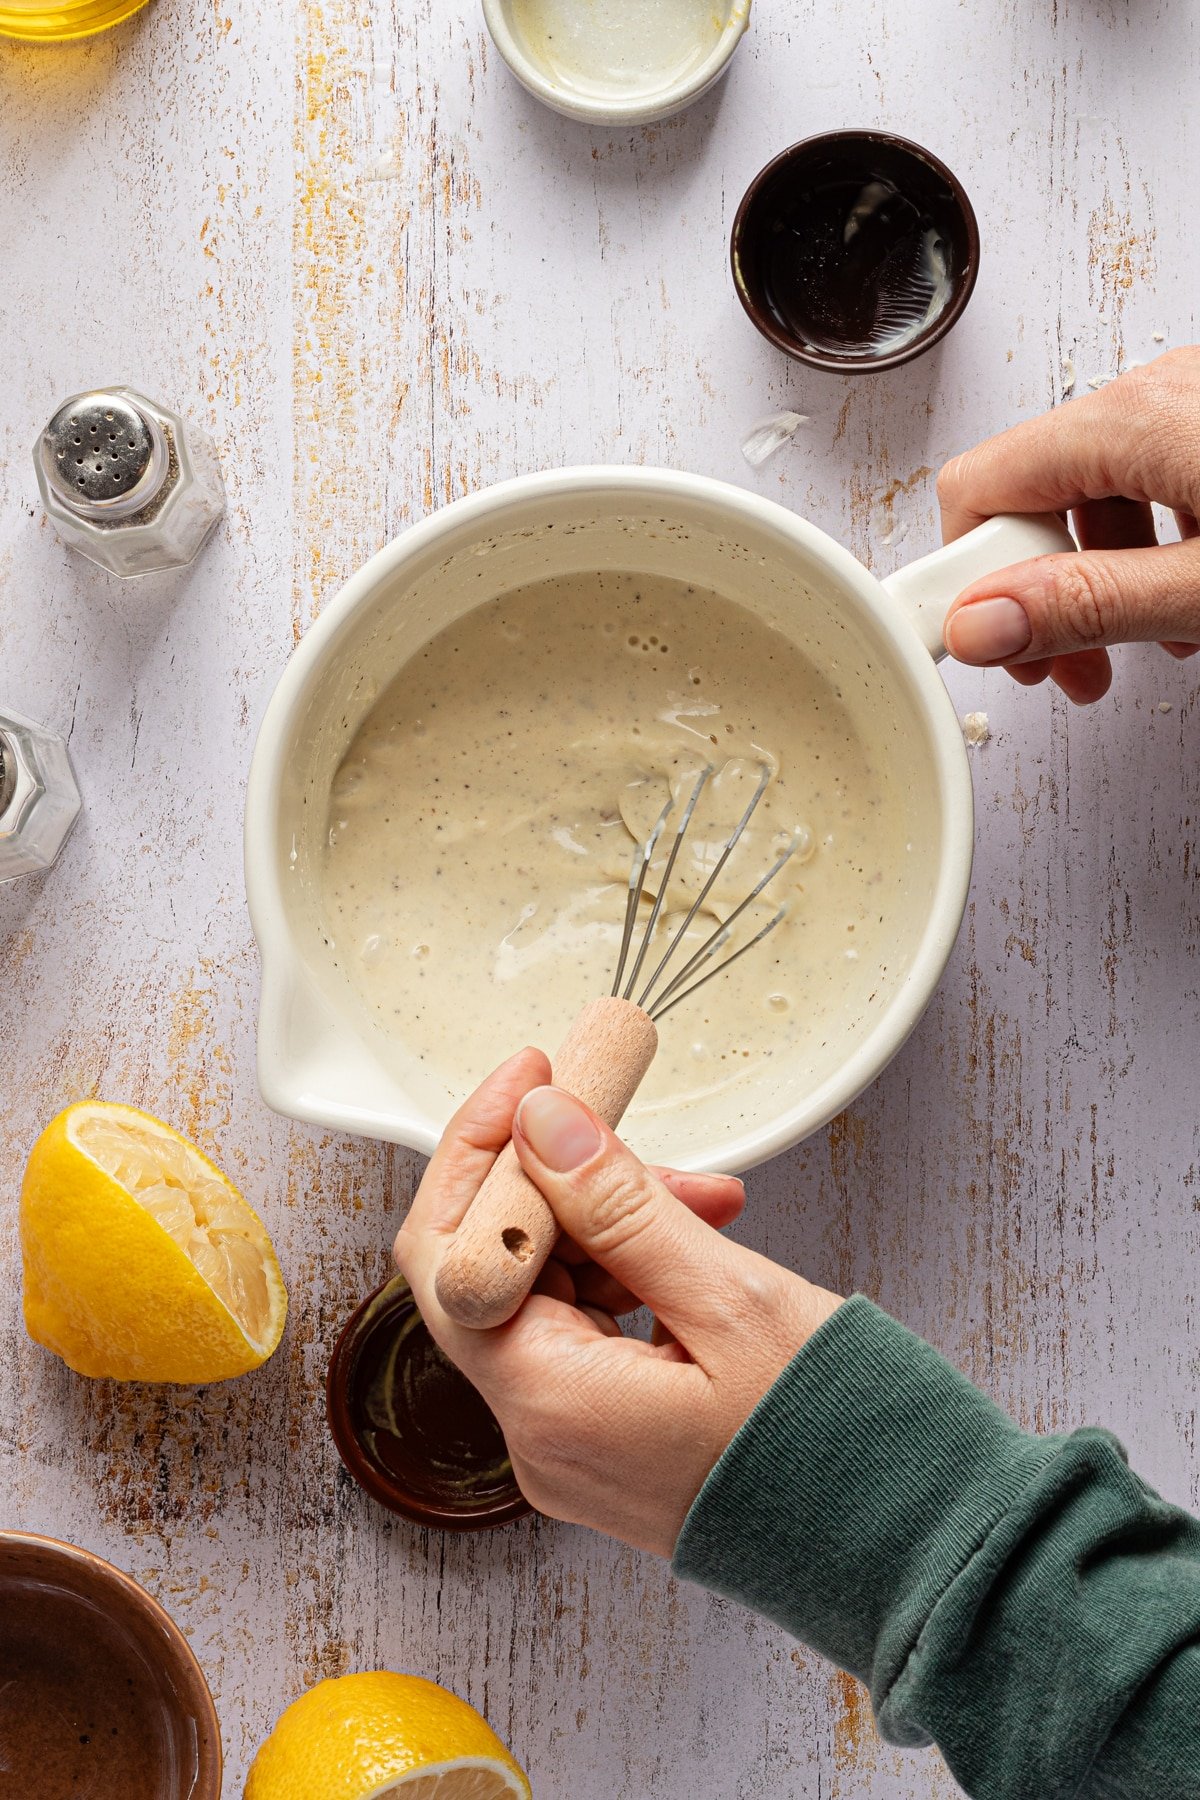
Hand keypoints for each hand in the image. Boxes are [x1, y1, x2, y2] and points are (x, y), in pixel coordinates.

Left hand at [393, 1049, 841, 1556]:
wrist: (914, 1550)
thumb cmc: (840, 1447)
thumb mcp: (730, 1300)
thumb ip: (619, 1206)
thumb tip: (541, 1127)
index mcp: (551, 1405)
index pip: (451, 1257)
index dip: (479, 1154)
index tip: (534, 1079)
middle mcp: (542, 1438)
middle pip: (495, 1271)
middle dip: (561, 1183)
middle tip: (623, 1120)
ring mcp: (577, 1448)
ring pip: (549, 1295)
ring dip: (609, 1225)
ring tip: (705, 1200)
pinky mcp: (615, 1445)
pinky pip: (591, 1334)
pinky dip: (634, 1275)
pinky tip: (697, 1242)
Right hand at [938, 346, 1199, 702]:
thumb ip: (1091, 604)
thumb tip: (980, 622)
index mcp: (1136, 418)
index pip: (980, 488)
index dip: (963, 574)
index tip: (972, 641)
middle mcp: (1158, 393)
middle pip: (1035, 495)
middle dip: (1037, 590)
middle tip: (1063, 667)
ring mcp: (1192, 404)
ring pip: (1095, 494)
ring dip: (1094, 578)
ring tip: (1134, 646)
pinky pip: (1152, 482)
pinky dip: (1148, 547)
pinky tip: (1180, 599)